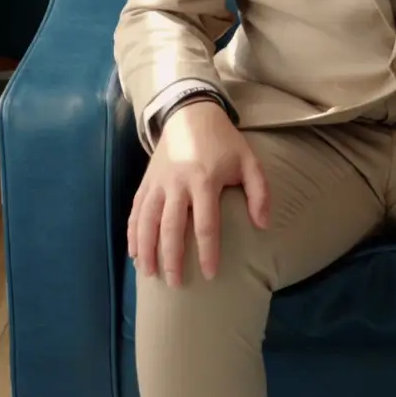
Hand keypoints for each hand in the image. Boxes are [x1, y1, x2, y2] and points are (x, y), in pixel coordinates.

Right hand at [128, 98, 269, 287]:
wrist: (190, 113)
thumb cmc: (223, 142)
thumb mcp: (249, 161)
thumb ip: (260, 193)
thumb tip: (263, 225)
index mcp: (204, 179)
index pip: (205, 224)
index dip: (207, 252)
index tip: (209, 274)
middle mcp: (177, 183)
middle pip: (171, 227)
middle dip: (172, 258)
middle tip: (175, 283)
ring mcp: (157, 182)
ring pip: (146, 221)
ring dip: (147, 249)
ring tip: (150, 274)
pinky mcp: (146, 181)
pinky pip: (135, 210)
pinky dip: (132, 233)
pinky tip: (134, 253)